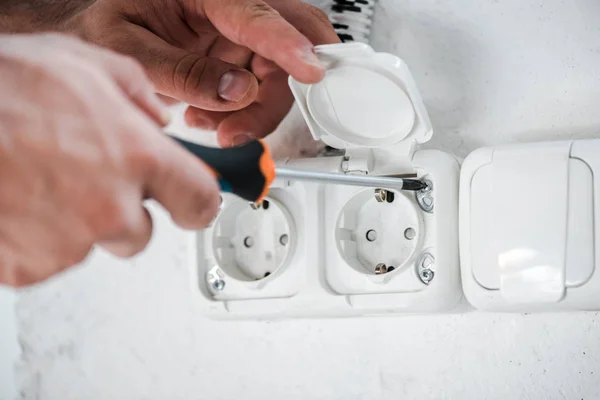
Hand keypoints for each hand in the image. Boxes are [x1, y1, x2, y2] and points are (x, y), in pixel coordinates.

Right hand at [0, 34, 219, 286]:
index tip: (191, 203)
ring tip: (40, 178)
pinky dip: (39, 237)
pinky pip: (51, 258)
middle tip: (85, 177)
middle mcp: (111, 207)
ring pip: (93, 244)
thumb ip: (136, 92)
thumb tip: (158, 118)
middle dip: (123, 211)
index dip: (197, 202)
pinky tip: (20, 199)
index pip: (200, 201)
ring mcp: (70, 243)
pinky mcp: (31, 267)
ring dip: (77, 220)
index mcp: (137, 157)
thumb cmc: (1, 89)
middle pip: (142, 233)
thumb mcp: (83, 62)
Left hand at [64, 0, 338, 146]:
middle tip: (245, 126)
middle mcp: (232, 7)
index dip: (288, 45)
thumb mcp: (126, 47)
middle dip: (283, 89)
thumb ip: (180, 71)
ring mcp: (242, 33)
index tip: (311, 71)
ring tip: (214, 126)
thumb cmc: (106, 28)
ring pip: (285, 71)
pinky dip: (249, 114)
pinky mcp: (243, 57)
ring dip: (260, 110)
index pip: (257, 15)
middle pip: (293, 37)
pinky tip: (212, 117)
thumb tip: (237, 92)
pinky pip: (267, 89)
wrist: (101, 38)